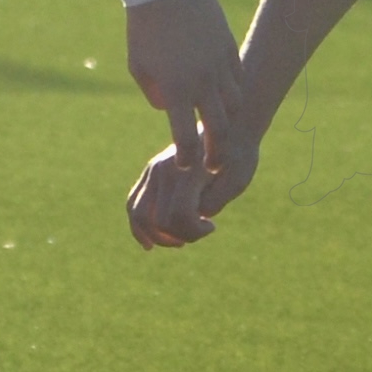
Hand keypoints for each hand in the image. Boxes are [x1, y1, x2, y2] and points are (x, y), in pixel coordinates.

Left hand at [123, 0, 244, 170]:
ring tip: (221, 126)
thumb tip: (172, 111)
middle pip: (218, 128)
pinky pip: (238, 78)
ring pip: (234, 104)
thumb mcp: (140, 68)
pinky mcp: (228, 48)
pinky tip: (226, 96)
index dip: (187, 159)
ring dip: (228, 119)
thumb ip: (156, 96)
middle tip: (215, 164)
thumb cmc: (144, 31)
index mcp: (175, 90)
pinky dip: (234, 91)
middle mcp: (201, 82)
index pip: (185, 138)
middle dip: (217, 152)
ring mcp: (218, 65)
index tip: (185, 166)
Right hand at [127, 110, 261, 248]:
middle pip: (159, 220)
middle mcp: (165, 169)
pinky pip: (133, 204)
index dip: (195, 231)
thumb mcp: (238, 179)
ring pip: (139, 214)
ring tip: (178, 241)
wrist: (228, 127)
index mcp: (189, 171)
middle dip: (180, 236)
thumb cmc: (238, 156)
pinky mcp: (150, 172)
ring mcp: (154, 170)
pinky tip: (149, 244)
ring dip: (157, 236)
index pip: (179, 215)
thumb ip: (216, 200)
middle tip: (200, 231)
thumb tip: (195, 216)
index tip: (212, 226)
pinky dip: (138, 227)